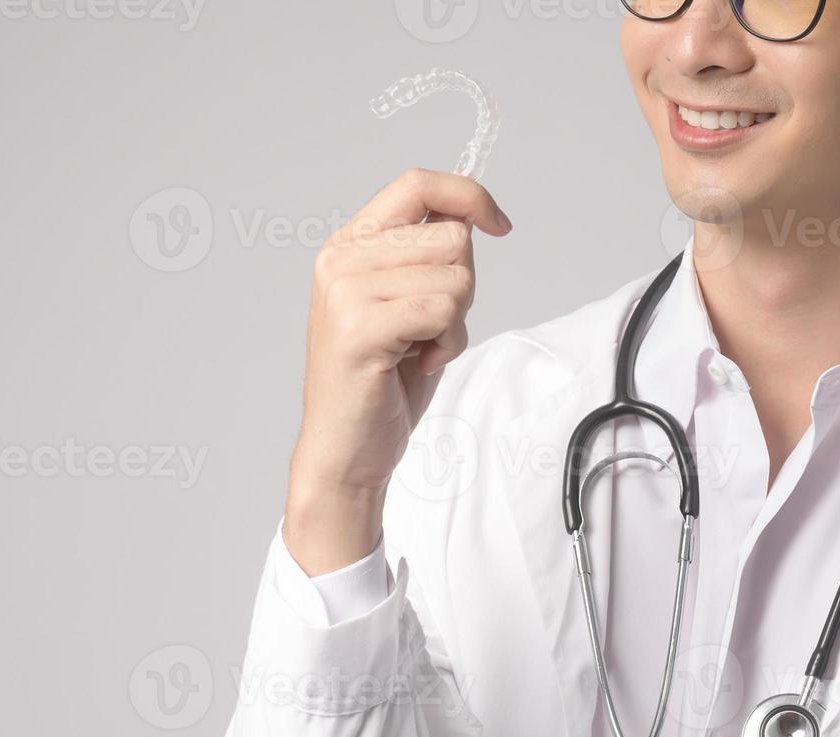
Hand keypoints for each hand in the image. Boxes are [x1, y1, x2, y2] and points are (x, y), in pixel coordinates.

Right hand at [284, 168, 512, 574]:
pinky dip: (447, 343)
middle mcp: (341, 260)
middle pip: (450, 237)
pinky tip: (417, 363)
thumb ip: (428, 256)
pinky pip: (443, 310)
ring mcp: (345, 292)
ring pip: (454, 276)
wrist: (347, 449)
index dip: (469, 195)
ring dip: (455, 321)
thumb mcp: (409, 304)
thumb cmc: (383, 383)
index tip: (499, 224)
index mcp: (348, 245)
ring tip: (420, 349)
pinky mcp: (360, 327)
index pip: (417, 183)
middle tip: (430, 327)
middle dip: (463, 286)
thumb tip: (473, 215)